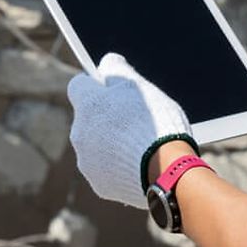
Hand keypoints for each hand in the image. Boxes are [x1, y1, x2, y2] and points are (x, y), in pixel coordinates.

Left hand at [67, 54, 192, 209]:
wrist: (167, 171)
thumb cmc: (156, 123)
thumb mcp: (140, 87)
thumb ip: (118, 70)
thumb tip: (107, 62)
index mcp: (88, 105)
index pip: (79, 85)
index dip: (96, 85)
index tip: (111, 89)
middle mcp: (80, 133)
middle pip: (88, 118)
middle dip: (105, 117)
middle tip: (134, 119)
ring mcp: (87, 162)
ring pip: (95, 145)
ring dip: (111, 142)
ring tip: (140, 144)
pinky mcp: (99, 184)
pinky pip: (105, 169)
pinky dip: (118, 165)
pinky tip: (140, 163)